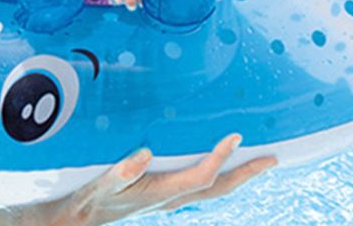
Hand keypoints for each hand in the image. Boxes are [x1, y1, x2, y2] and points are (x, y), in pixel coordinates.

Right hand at [44, 133, 275, 225]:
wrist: (79, 219)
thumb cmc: (89, 199)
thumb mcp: (100, 183)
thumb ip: (121, 171)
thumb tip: (143, 155)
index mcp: (160, 193)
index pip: (201, 176)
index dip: (220, 158)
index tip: (237, 136)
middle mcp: (171, 199)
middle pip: (218, 188)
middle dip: (247, 173)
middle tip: (272, 158)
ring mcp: (170, 199)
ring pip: (213, 189)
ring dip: (238, 176)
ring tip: (258, 162)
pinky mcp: (165, 195)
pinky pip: (201, 186)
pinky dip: (219, 175)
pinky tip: (221, 166)